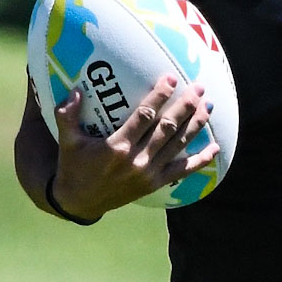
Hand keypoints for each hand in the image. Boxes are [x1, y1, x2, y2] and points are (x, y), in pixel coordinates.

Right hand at [50, 76, 218, 218]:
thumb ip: (67, 115)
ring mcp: (148, 174)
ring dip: (195, 125)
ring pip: (178, 145)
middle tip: (199, 88)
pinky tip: (215, 147)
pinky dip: (200, 160)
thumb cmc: (73, 166)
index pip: (144, 116)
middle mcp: (137, 160)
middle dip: (185, 107)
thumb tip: (75, 89)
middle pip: (167, 128)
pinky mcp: (155, 184)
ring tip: (209, 106)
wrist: (80, 202)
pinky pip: (182, 171)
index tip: (171, 78)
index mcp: (117, 147)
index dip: (159, 96)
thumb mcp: (66, 141)